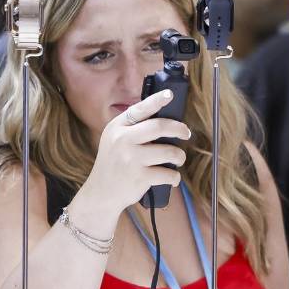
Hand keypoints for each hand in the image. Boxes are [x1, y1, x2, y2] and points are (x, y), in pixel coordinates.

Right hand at [76, 90, 190, 217]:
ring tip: (178, 159)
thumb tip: (164, 116)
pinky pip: (169, 174)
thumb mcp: (114, 139)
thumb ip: (132, 127)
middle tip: (186, 133)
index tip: (170, 95)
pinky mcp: (140, 177)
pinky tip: (172, 177)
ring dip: (179, 156)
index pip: (140, 109)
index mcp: (117, 127)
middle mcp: (123, 140)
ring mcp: (131, 159)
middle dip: (179, 129)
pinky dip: (175, 177)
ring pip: (169, 152)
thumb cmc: (114, 163)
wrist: (101, 192)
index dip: (157, 100)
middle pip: (160, 127)